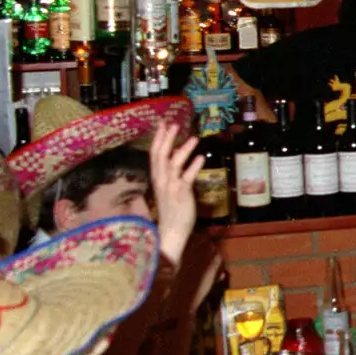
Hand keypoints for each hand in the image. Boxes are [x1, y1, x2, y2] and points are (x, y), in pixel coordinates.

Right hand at [150, 123, 205, 265]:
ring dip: (183, 149)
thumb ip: (171, 172)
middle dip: (166, 139)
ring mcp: (170, 186)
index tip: (162, 124)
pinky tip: (201, 157)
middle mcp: (160, 180)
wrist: (171, 231)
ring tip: (194, 138)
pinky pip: (187, 177)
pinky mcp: (181, 194)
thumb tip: (175, 155)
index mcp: (156, 178)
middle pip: (160, 155)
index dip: (158, 139)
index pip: (154, 155)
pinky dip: (194, 167)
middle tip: (174, 124)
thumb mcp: (168, 188)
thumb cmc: (172, 210)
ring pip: (173, 163)